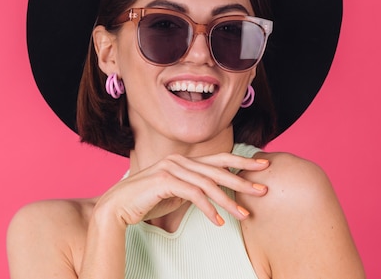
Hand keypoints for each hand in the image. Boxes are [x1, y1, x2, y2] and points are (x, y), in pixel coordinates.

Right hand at [93, 152, 269, 226]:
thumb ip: (193, 189)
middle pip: (218, 169)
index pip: (219, 159)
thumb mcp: (175, 194)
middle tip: (263, 189)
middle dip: (242, 180)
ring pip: (208, 184)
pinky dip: (209, 209)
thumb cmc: (147, 202)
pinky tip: (219, 221)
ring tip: (244, 215)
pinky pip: (194, 195)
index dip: (242, 161)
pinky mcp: (164, 181)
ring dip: (228, 201)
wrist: (117, 207)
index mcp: (184, 160)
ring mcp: (171, 168)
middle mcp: (179, 160)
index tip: (263, 166)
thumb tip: (213, 194)